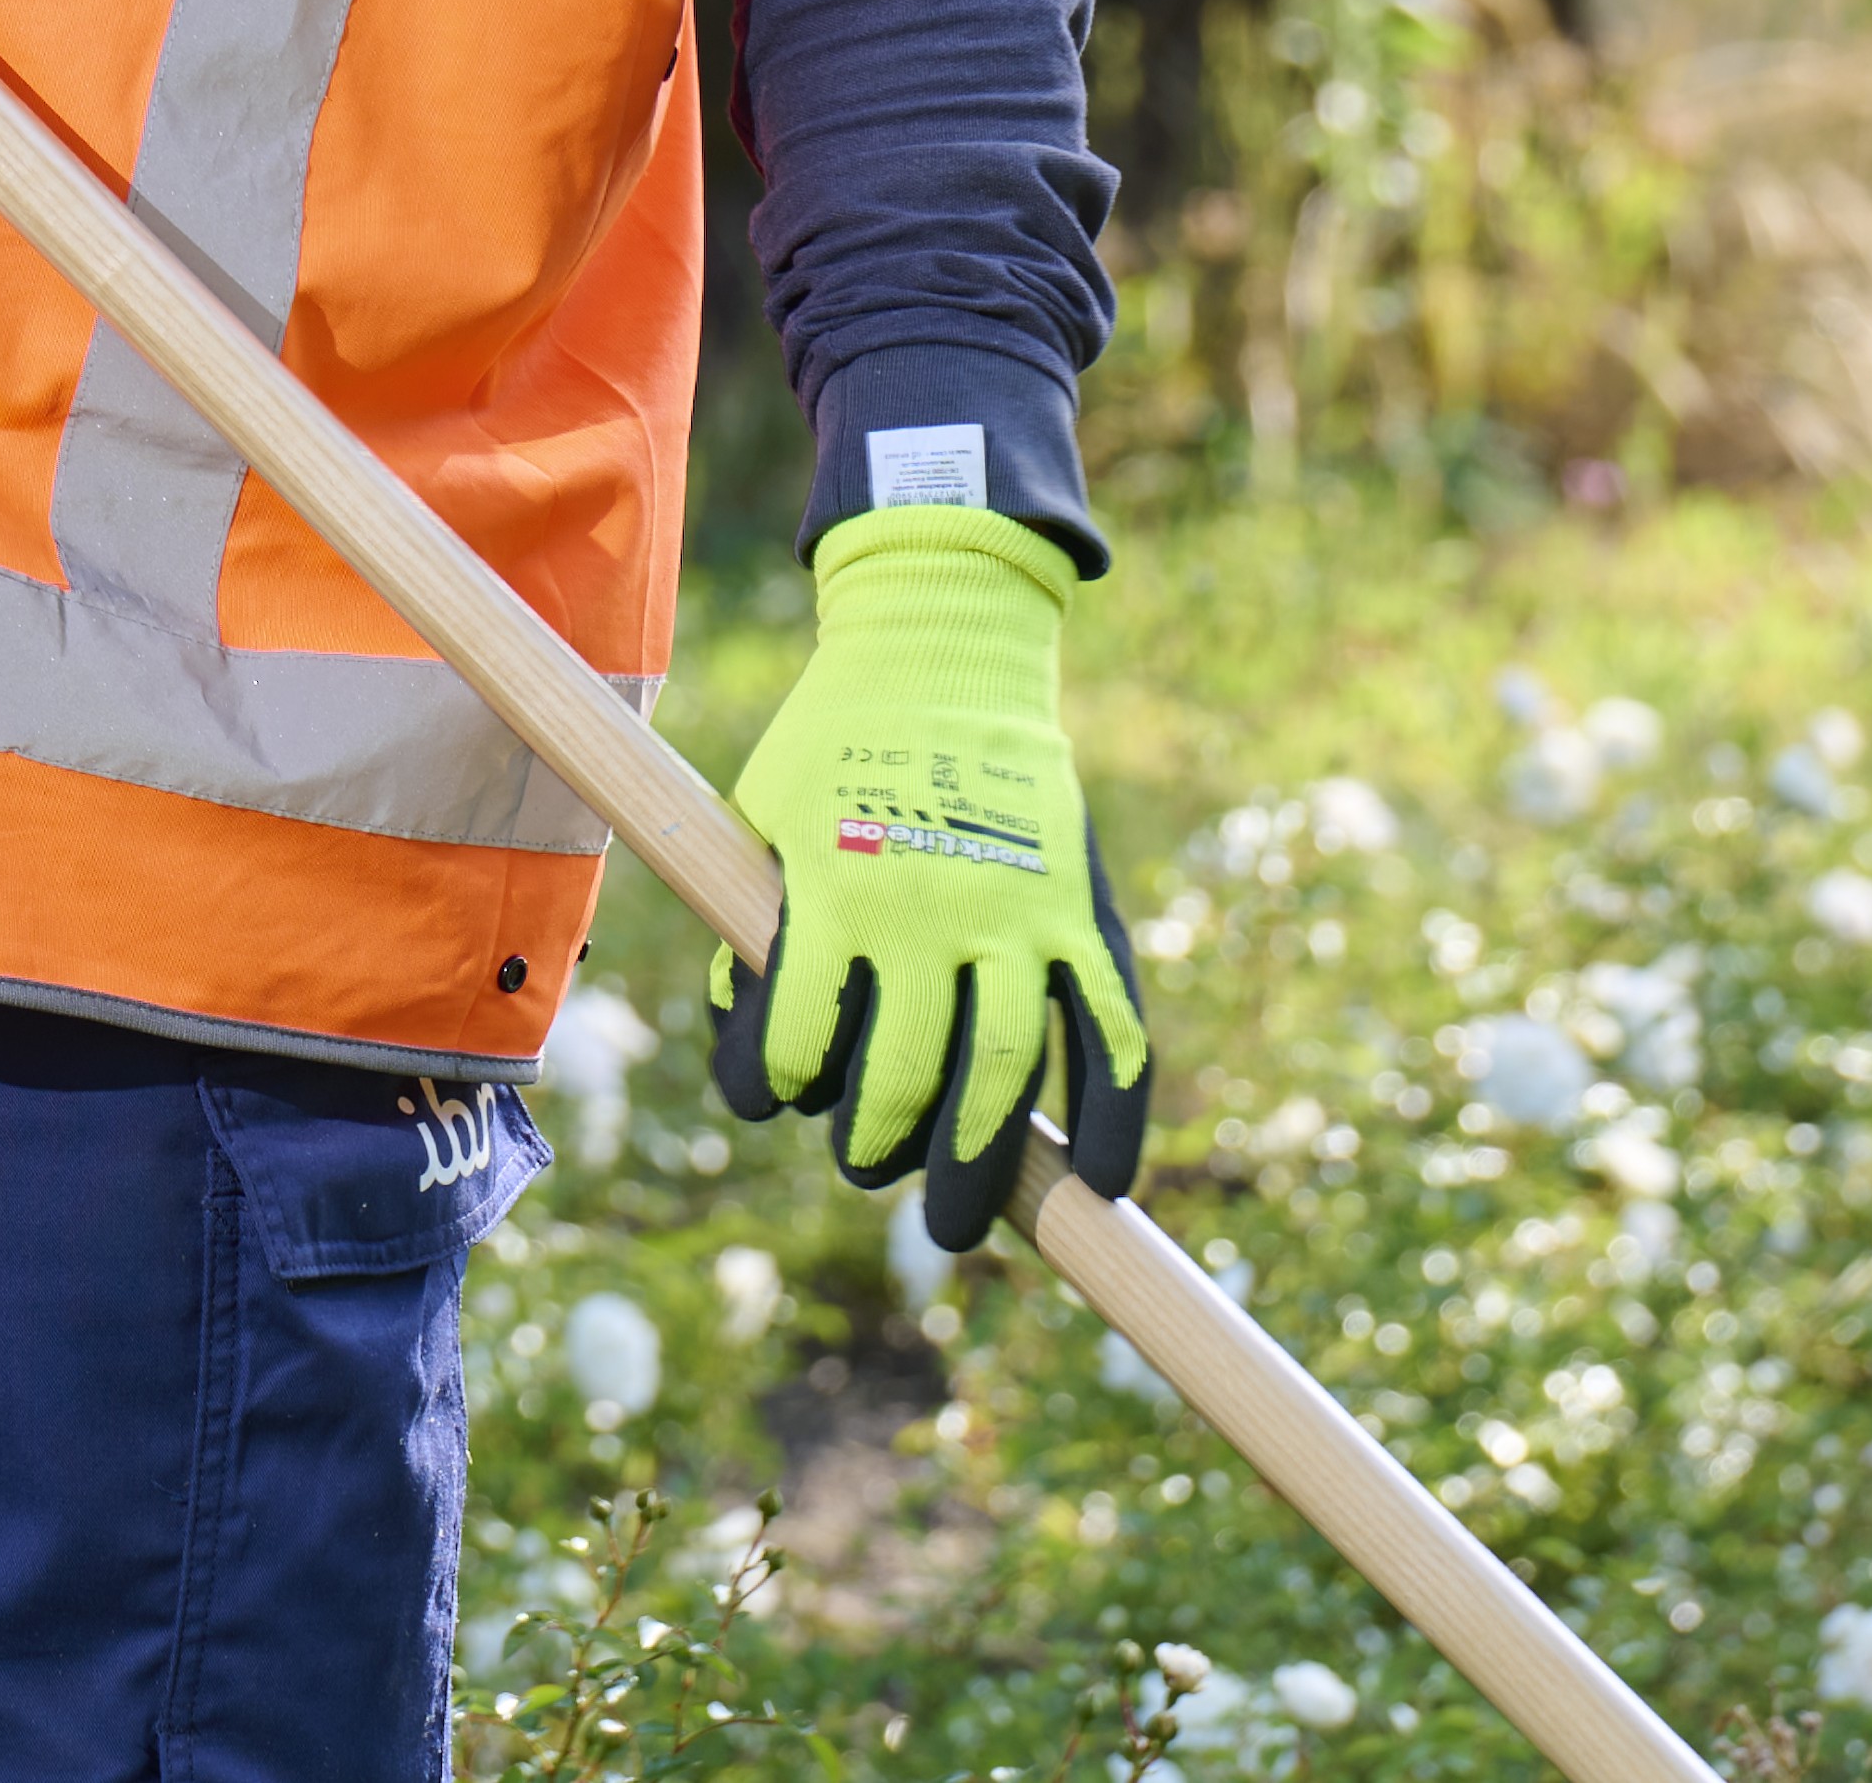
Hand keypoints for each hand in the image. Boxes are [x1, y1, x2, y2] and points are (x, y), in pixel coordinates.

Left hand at [704, 506, 1153, 1247]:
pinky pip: (1113, 1031)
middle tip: (869, 1166)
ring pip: (1005, 1075)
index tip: (772, 1087)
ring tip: (953, 1220)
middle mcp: (929, 912)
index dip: (771, 1084)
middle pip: (905, 1080)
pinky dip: (1117, 1116)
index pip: (796, 1040)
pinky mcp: (1082, 910)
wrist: (940, 650)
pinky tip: (1105, 1183)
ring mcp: (1018, 914)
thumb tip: (762, 1061)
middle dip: (877, 1149)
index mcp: (834, 891)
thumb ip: (753, 935)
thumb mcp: (757, 821)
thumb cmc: (827, 747)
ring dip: (978, 1164)